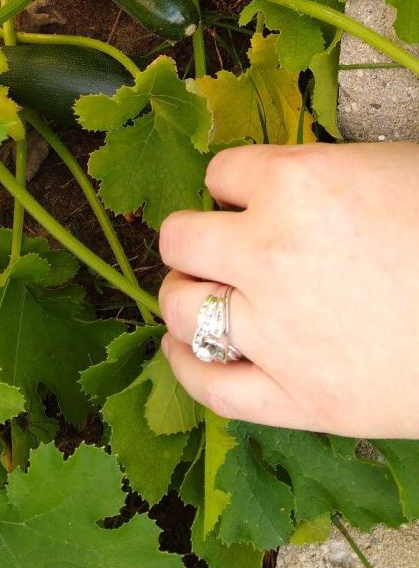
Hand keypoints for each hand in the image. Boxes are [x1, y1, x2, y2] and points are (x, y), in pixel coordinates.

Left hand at [158, 142, 418, 437]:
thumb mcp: (388, 169)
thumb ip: (316, 177)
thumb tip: (278, 186)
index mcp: (297, 182)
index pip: (221, 172)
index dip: (233, 183)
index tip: (244, 196)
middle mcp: (271, 252)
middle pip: (182, 237)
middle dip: (194, 236)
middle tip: (215, 245)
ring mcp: (278, 331)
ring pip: (180, 307)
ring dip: (183, 295)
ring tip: (199, 294)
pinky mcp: (298, 400)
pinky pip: (209, 387)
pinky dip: (186, 366)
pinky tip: (187, 352)